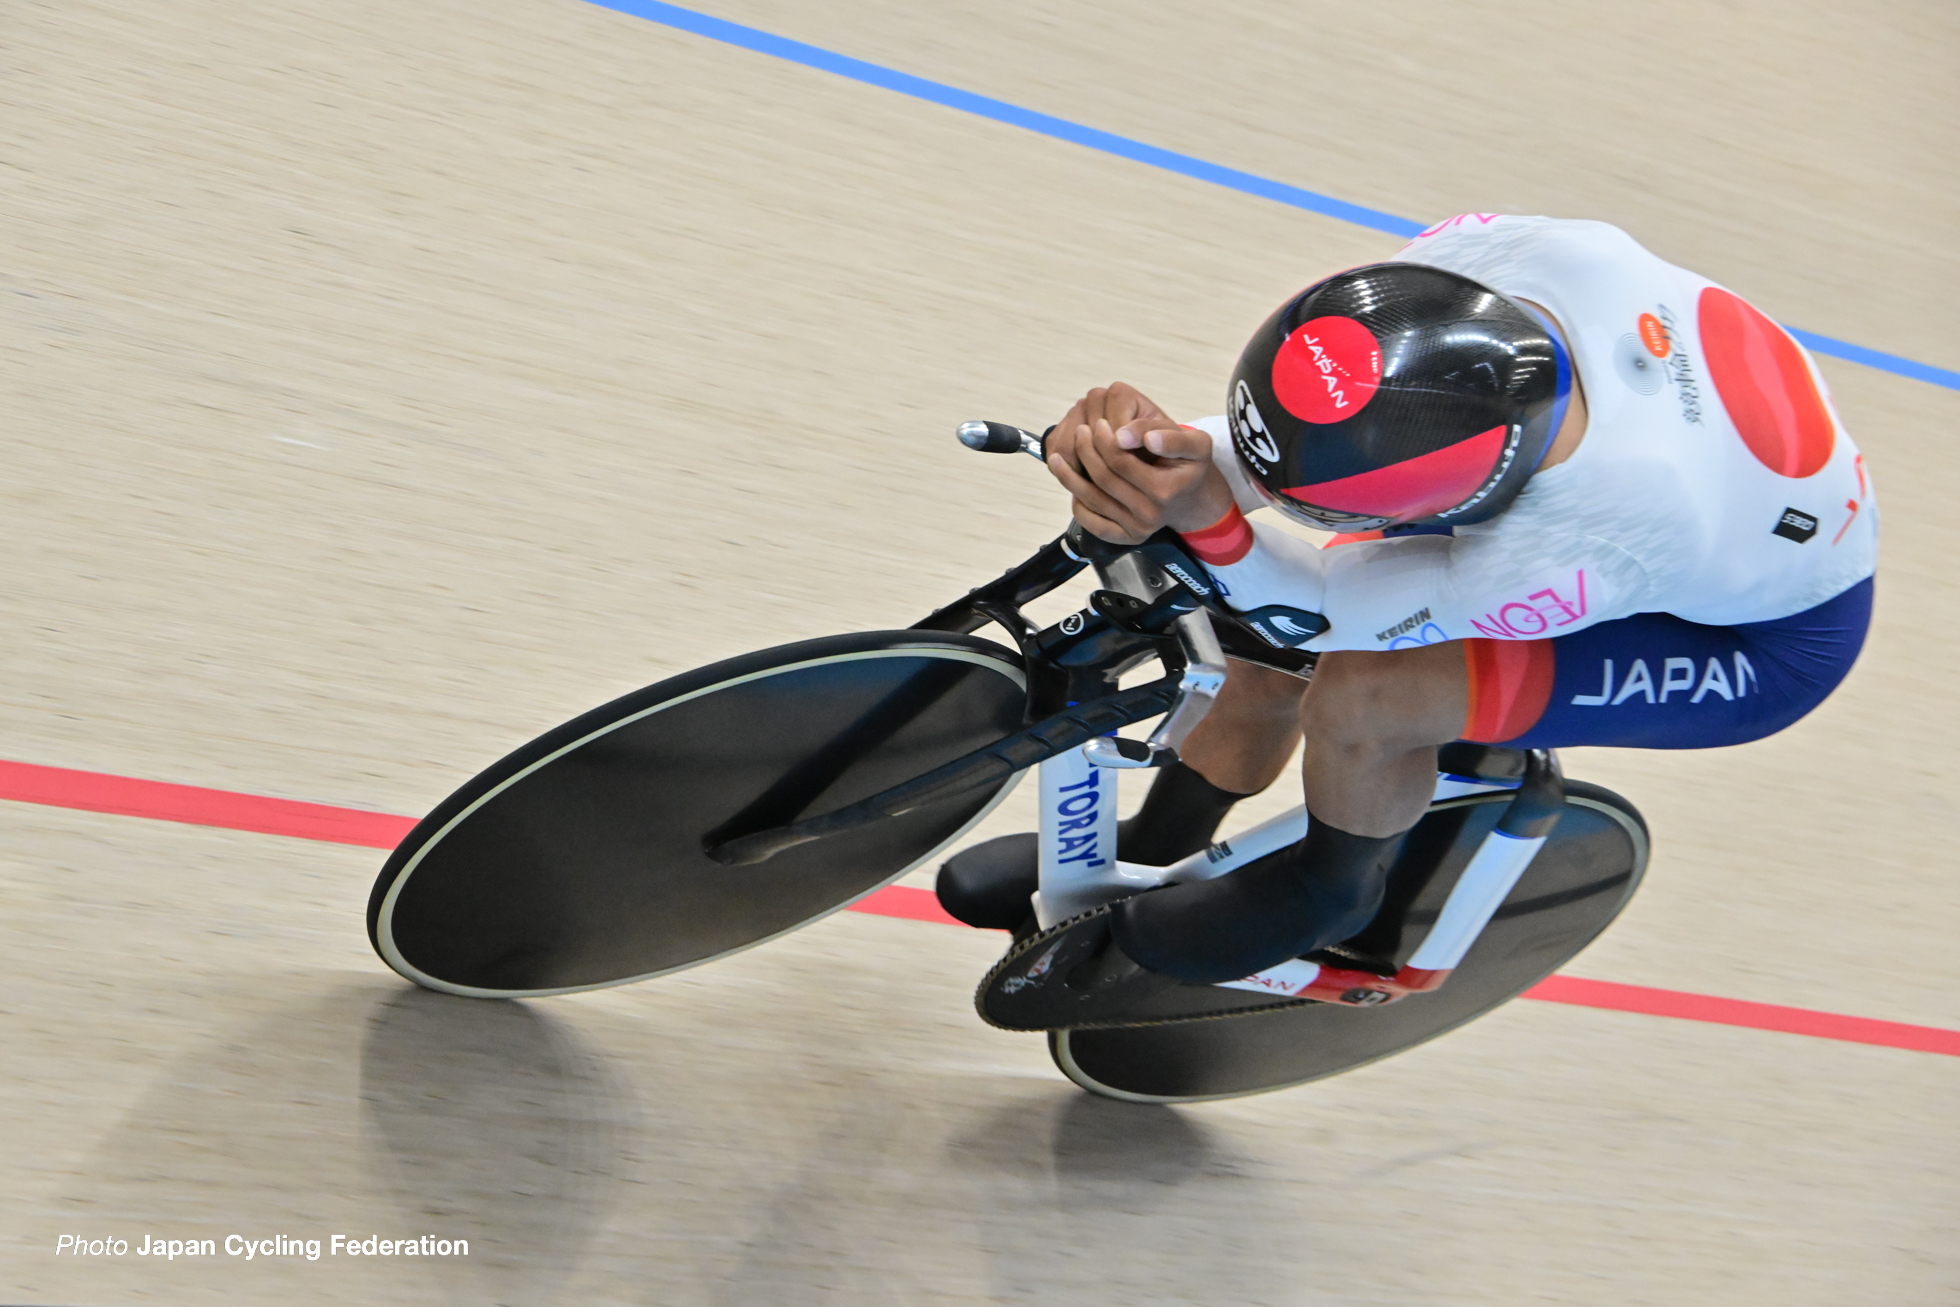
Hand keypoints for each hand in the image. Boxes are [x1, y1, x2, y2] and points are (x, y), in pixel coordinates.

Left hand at [1044, 384, 1235, 543]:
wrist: (1195, 497)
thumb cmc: (1191, 466)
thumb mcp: (1195, 444)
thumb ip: (1169, 436)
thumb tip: (1127, 435)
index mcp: (1164, 490)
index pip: (1120, 461)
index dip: (1104, 439)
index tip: (1098, 423)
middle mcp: (1150, 514)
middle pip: (1104, 479)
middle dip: (1086, 452)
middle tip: (1082, 432)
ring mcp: (1138, 528)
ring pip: (1093, 500)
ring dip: (1070, 477)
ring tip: (1058, 456)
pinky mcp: (1128, 538)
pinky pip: (1094, 524)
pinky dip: (1078, 505)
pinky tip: (1073, 486)